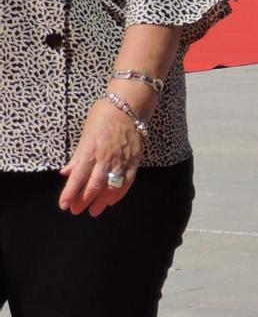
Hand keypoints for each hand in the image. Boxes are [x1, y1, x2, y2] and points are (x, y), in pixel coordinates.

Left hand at [60, 100, 142, 216]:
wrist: (129, 105)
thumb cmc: (103, 115)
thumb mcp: (85, 134)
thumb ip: (77, 156)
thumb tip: (66, 172)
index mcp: (90, 151)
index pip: (78, 178)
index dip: (70, 193)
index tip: (64, 205)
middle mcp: (106, 158)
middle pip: (94, 186)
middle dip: (84, 201)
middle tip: (76, 211)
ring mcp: (122, 160)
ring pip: (111, 187)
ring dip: (101, 201)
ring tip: (94, 211)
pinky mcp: (134, 160)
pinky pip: (127, 181)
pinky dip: (120, 193)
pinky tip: (112, 200)